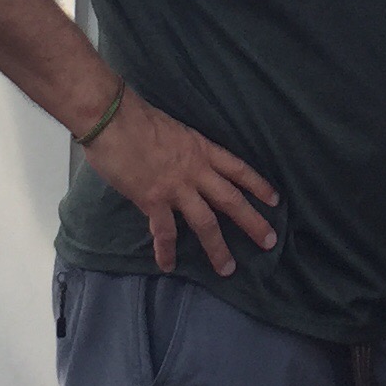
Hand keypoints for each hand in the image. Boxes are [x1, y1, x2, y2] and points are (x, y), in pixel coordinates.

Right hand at [82, 93, 280, 274]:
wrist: (111, 117)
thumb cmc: (136, 117)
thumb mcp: (173, 129)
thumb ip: (183, 149)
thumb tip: (181, 162)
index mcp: (201, 149)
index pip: (238, 169)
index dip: (258, 185)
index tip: (274, 200)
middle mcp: (195, 170)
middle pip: (231, 200)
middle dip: (253, 222)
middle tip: (270, 241)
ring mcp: (175, 187)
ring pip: (206, 222)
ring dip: (218, 248)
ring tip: (228, 269)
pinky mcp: (152, 199)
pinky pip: (164, 232)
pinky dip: (166, 251)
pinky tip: (168, 265)